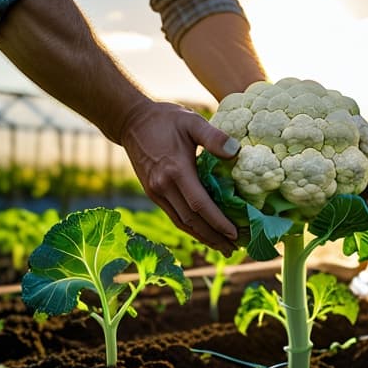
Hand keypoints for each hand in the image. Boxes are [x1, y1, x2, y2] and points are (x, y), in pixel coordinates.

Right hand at [120, 101, 239, 254]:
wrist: (131, 121)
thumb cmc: (165, 119)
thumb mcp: (191, 121)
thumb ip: (213, 136)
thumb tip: (236, 150)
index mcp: (176, 171)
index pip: (200, 205)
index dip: (218, 222)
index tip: (236, 234)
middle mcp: (163, 187)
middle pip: (192, 221)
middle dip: (214, 237)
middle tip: (235, 249)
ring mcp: (156, 192)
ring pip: (182, 223)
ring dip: (203, 237)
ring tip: (223, 247)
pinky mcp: (153, 193)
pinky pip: (174, 216)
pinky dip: (190, 228)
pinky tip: (204, 233)